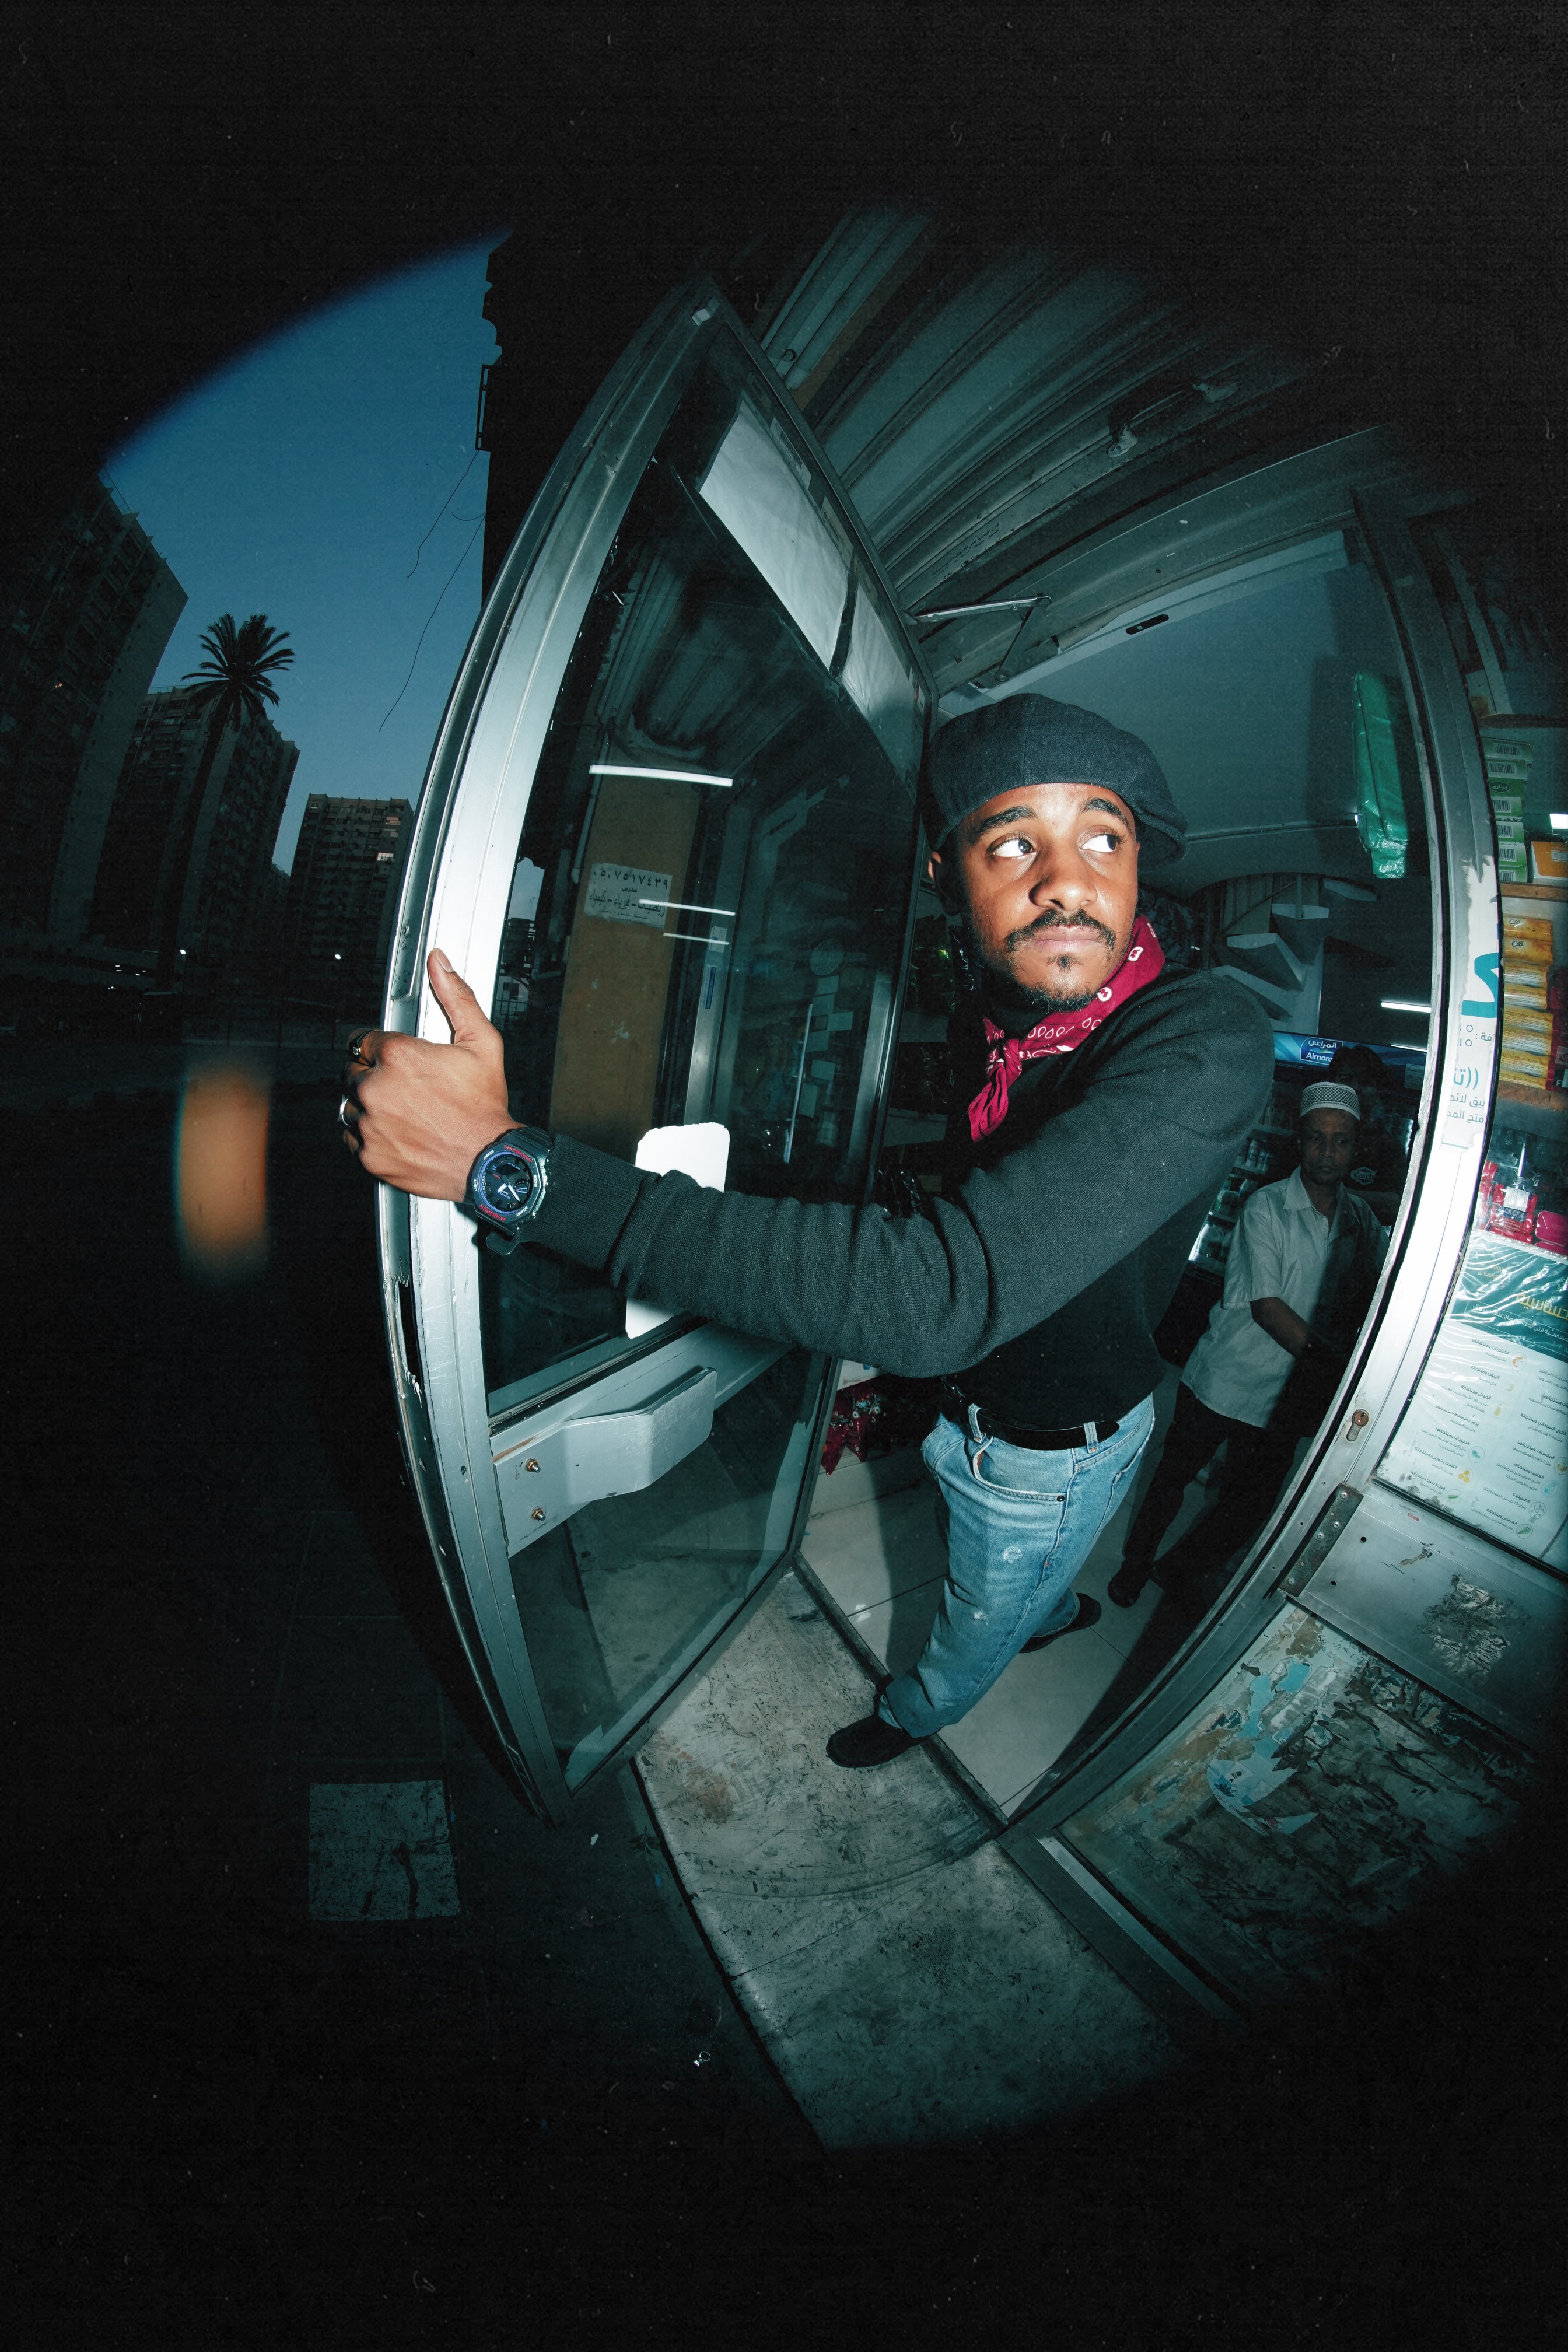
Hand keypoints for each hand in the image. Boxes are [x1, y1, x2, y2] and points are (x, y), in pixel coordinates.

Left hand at [341, 950, 514, 1199]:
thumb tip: (440, 964)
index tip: (396, 1061)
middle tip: (404, 1088)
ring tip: (402, 1111)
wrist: (489, 1161)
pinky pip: (352, 1137)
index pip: (364, 1041)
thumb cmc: (484, 1108)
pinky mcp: (369, 1153)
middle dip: (373, 1076)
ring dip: (368, 1105)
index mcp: (398, 1056)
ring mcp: (370, 1123)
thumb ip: (456, 998)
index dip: (382, 1050)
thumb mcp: (481, 1043)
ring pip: (350, 1105)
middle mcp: (377, 1088)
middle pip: (353, 1072)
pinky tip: (397, 1131)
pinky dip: (369, 1135)